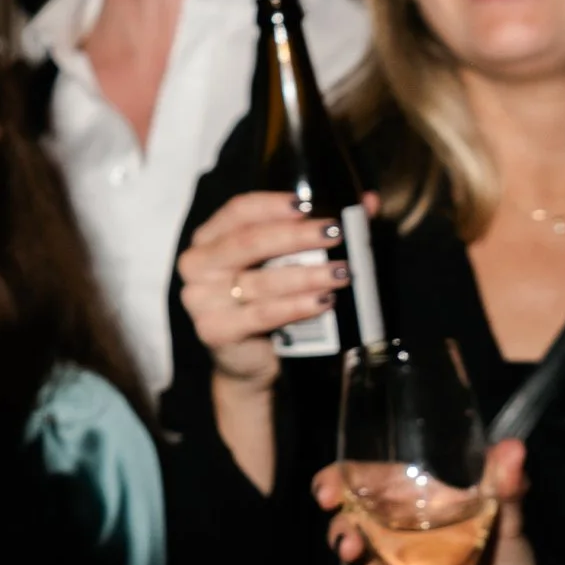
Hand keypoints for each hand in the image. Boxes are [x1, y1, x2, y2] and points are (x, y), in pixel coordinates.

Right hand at [177, 186, 354, 390]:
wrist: (245, 361)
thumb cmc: (263, 302)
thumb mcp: (283, 264)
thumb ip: (318, 231)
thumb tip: (368, 203)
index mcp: (208, 240)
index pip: (236, 211)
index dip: (271, 205)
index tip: (307, 205)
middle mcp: (197, 266)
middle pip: (248, 242)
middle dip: (297, 236)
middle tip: (334, 233)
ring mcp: (201, 300)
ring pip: (262, 281)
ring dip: (308, 275)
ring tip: (341, 272)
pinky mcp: (215, 330)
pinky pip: (263, 314)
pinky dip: (297, 307)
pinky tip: (323, 301)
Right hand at [312, 436, 542, 564]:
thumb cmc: (505, 548)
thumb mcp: (507, 514)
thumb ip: (506, 485)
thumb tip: (514, 449)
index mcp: (403, 497)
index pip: (355, 482)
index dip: (333, 483)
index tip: (327, 493)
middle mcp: (385, 531)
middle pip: (344, 528)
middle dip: (342, 537)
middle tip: (351, 546)